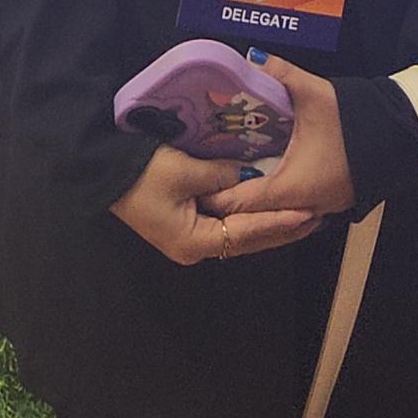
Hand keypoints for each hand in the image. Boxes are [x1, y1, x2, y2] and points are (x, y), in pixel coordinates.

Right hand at [109, 143, 319, 266]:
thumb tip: (247, 175)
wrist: (103, 171)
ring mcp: (188, 236)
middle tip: (314, 217)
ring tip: (298, 215)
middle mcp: (194, 246)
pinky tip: (266, 208)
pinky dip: (248, 216)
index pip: (247, 233)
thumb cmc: (142, 173)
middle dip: (279, 229)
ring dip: (266, 224)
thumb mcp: (184, 170)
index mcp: (193, 241)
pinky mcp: (184, 222)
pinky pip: (225, 223)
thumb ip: (221, 175)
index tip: (307, 214)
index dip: (278, 222)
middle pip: (246, 240)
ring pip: (237, 233)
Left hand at [201, 53, 355, 222]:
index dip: (213, 195)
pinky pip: (287, 212)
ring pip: (269, 217)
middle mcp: (300, 209)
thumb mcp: (313, 93)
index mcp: (289, 189)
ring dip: (248, 204)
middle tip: (201, 183)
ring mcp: (315, 211)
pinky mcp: (325, 205)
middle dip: (226, 203)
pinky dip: (268, 203)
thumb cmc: (354, 121)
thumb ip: (279, 73)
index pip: (238, 204)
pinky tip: (258, 182)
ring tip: (224, 184)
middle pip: (250, 217)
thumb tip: (250, 58)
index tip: (192, 183)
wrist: (398, 137)